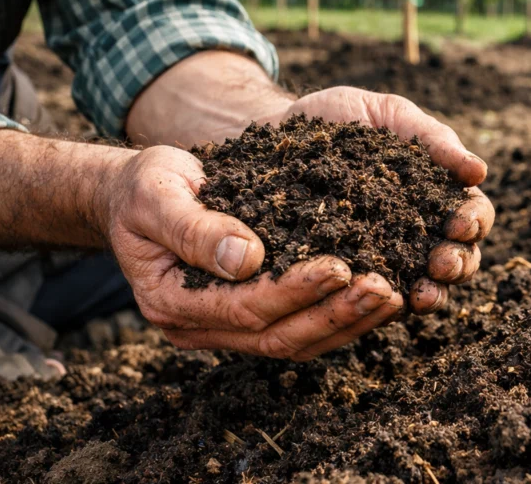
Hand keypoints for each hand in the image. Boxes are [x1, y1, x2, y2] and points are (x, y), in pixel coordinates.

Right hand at [100, 145, 405, 360]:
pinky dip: (342, 316)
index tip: (339, 266)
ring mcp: (226, 328)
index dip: (293, 291)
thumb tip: (246, 258)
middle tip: (384, 289)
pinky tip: (382, 295)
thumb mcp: (156, 194)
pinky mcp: (252, 315)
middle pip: (278, 337)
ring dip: (348, 323)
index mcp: (171, 302)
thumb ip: (194, 227)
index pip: (244, 308)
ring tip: (394, 296)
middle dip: (334, 314)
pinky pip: (303, 327)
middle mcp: (200, 327)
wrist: (136, 195)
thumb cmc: (145, 188)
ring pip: (297, 342)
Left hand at [277, 87, 495, 314]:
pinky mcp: (352, 274)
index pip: (473, 214)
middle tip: (442, 263)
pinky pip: (376, 297)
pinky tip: (381, 301)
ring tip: (422, 294)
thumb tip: (480, 170)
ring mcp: (389, 257)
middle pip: (460, 258)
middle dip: (458, 264)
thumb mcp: (390, 116)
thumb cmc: (342, 118)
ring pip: (428, 286)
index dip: (474, 221)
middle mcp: (421, 231)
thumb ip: (434, 140)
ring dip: (433, 293)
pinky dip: (385, 303)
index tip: (459, 222)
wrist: (279, 130)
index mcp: (439, 193)